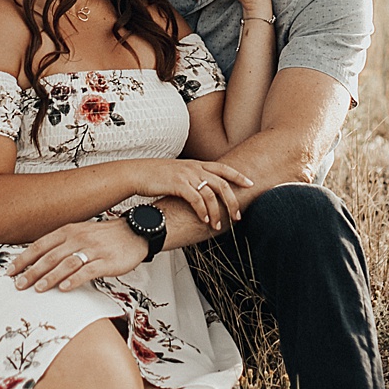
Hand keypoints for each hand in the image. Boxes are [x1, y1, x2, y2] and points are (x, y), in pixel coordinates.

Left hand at [8, 219, 147, 292]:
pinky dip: (74, 280)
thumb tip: (38, 261)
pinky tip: (65, 288)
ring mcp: (93, 249)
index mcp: (68, 231)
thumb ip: (61, 245)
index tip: (11, 271)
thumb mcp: (80, 233)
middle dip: (32, 271)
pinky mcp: (106, 261)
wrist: (134, 232)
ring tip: (38, 288)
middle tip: (19, 284)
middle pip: (50, 256)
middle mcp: (78, 238)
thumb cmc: (105, 236)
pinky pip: (88, 270)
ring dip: (50, 276)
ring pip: (66, 263)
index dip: (24, 258)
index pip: (40, 245)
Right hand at [127, 157, 251, 229]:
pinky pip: (196, 199)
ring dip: (217, 212)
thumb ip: (193, 177)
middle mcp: (195, 168)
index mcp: (197, 164)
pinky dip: (203, 211)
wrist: (138, 173)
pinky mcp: (178, 184)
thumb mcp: (179, 172)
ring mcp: (187, 175)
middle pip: (222, 184)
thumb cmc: (157, 175)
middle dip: (232, 201)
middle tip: (237, 216)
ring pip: (211, 194)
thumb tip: (204, 190)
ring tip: (218, 225)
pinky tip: (205, 220)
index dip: (238, 176)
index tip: (250, 184)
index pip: (224, 168)